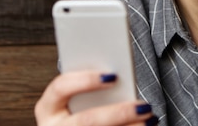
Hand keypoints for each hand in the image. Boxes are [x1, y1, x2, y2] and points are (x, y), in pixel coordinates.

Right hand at [34, 70, 157, 125]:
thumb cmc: (82, 112)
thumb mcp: (80, 100)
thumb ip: (96, 89)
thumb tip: (120, 78)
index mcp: (48, 108)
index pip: (60, 87)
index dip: (85, 80)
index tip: (113, 76)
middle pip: (86, 120)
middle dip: (118, 113)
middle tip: (144, 106)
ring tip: (150, 119)